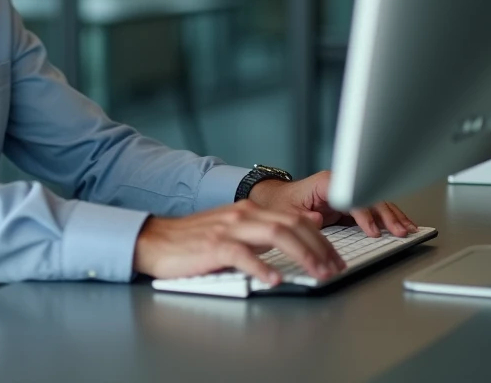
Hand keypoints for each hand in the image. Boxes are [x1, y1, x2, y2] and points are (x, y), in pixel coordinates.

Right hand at [133, 199, 346, 284]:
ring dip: (302, 255)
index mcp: (249, 210)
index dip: (321, 238)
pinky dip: (262, 266)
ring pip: (275, 235)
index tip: (334, 257)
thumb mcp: (233, 229)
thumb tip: (302, 230)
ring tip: (317, 273)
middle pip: (291, 225)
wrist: (155, 240)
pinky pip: (243, 255)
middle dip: (319, 247)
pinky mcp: (213, 245)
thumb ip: (264, 229)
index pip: (295, 219)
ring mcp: (228, 229)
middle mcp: (242, 215)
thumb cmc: (193, 240)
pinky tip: (275, 279)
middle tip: (334, 268)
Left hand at [248, 170, 417, 238]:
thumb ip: (302, 216)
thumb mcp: (288, 212)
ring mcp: (347, 194)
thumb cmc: (281, 204)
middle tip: (398, 231)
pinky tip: (401, 225)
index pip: (351, 197)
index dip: (363, 214)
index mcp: (325, 183)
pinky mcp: (350, 205)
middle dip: (386, 215)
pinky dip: (388, 218)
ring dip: (393, 216)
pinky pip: (373, 210)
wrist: (277, 199)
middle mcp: (340, 186)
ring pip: (376, 202)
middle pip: (369, 197)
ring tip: (407, 229)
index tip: (372, 231)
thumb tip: (318, 219)